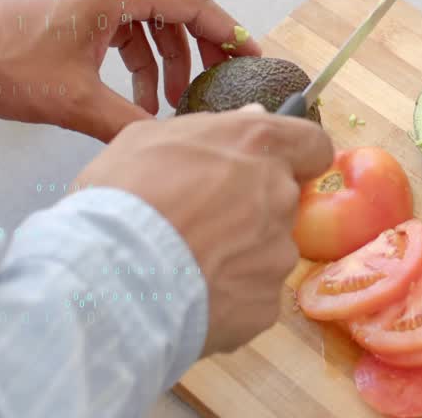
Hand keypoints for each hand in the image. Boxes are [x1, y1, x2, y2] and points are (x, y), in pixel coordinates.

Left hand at [0, 0, 260, 141]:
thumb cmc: (2, 60)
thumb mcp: (72, 101)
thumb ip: (128, 124)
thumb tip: (167, 144)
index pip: (192, 1)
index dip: (227, 31)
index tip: (249, 55)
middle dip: (202, 38)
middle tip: (216, 75)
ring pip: (153, 4)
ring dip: (166, 49)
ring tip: (166, 100)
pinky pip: (125, 10)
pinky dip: (138, 45)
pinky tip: (135, 91)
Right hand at [73, 104, 333, 355]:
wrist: (108, 278)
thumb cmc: (121, 197)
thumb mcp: (148, 139)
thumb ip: (210, 127)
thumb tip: (252, 117)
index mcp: (258, 145)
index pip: (312, 145)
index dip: (297, 157)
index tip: (272, 167)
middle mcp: (280, 195)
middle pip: (282, 201)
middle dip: (251, 209)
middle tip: (201, 222)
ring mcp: (278, 253)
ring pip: (268, 251)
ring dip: (238, 256)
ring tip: (185, 265)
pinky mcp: (266, 305)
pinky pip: (252, 296)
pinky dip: (228, 297)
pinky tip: (189, 296)